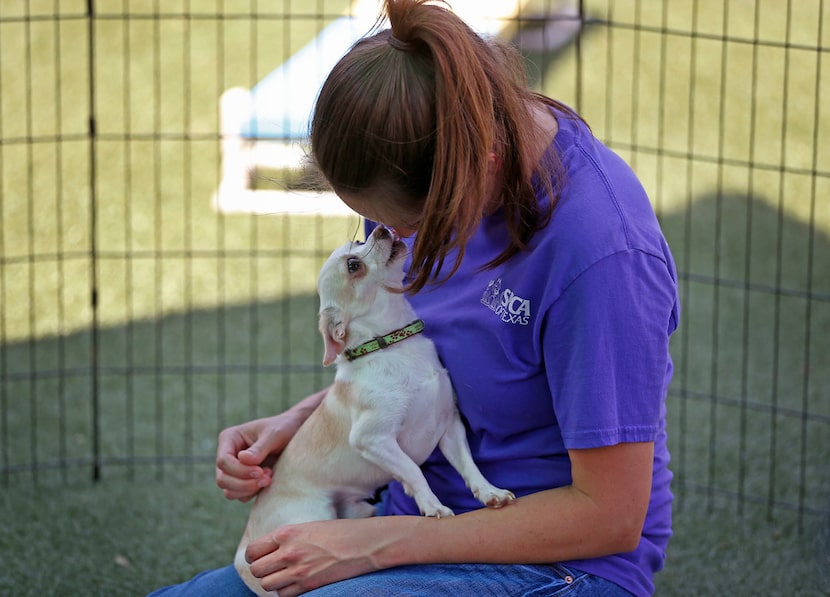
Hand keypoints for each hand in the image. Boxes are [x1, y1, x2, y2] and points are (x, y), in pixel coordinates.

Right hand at [215, 415, 295, 501]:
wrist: (298, 435)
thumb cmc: (285, 428)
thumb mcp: (274, 434)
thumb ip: (259, 448)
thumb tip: (243, 460)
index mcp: (230, 438)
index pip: (223, 461)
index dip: (240, 470)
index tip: (260, 471)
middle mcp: (228, 455)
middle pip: (222, 479)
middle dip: (244, 483)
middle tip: (267, 478)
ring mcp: (235, 470)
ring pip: (229, 491)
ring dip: (249, 489)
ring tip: (269, 477)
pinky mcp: (244, 481)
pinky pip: (241, 496)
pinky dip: (254, 493)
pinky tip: (269, 480)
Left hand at [246, 518, 390, 595]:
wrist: (363, 544)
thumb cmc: (338, 532)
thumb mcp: (308, 527)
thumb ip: (286, 539)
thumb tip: (269, 551)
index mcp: (287, 533)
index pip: (253, 551)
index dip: (254, 557)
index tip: (260, 558)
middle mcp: (289, 552)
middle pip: (257, 570)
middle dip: (262, 570)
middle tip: (272, 568)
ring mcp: (298, 571)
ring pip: (267, 585)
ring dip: (274, 582)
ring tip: (285, 576)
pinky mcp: (308, 585)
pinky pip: (284, 595)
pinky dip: (286, 591)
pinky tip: (297, 583)